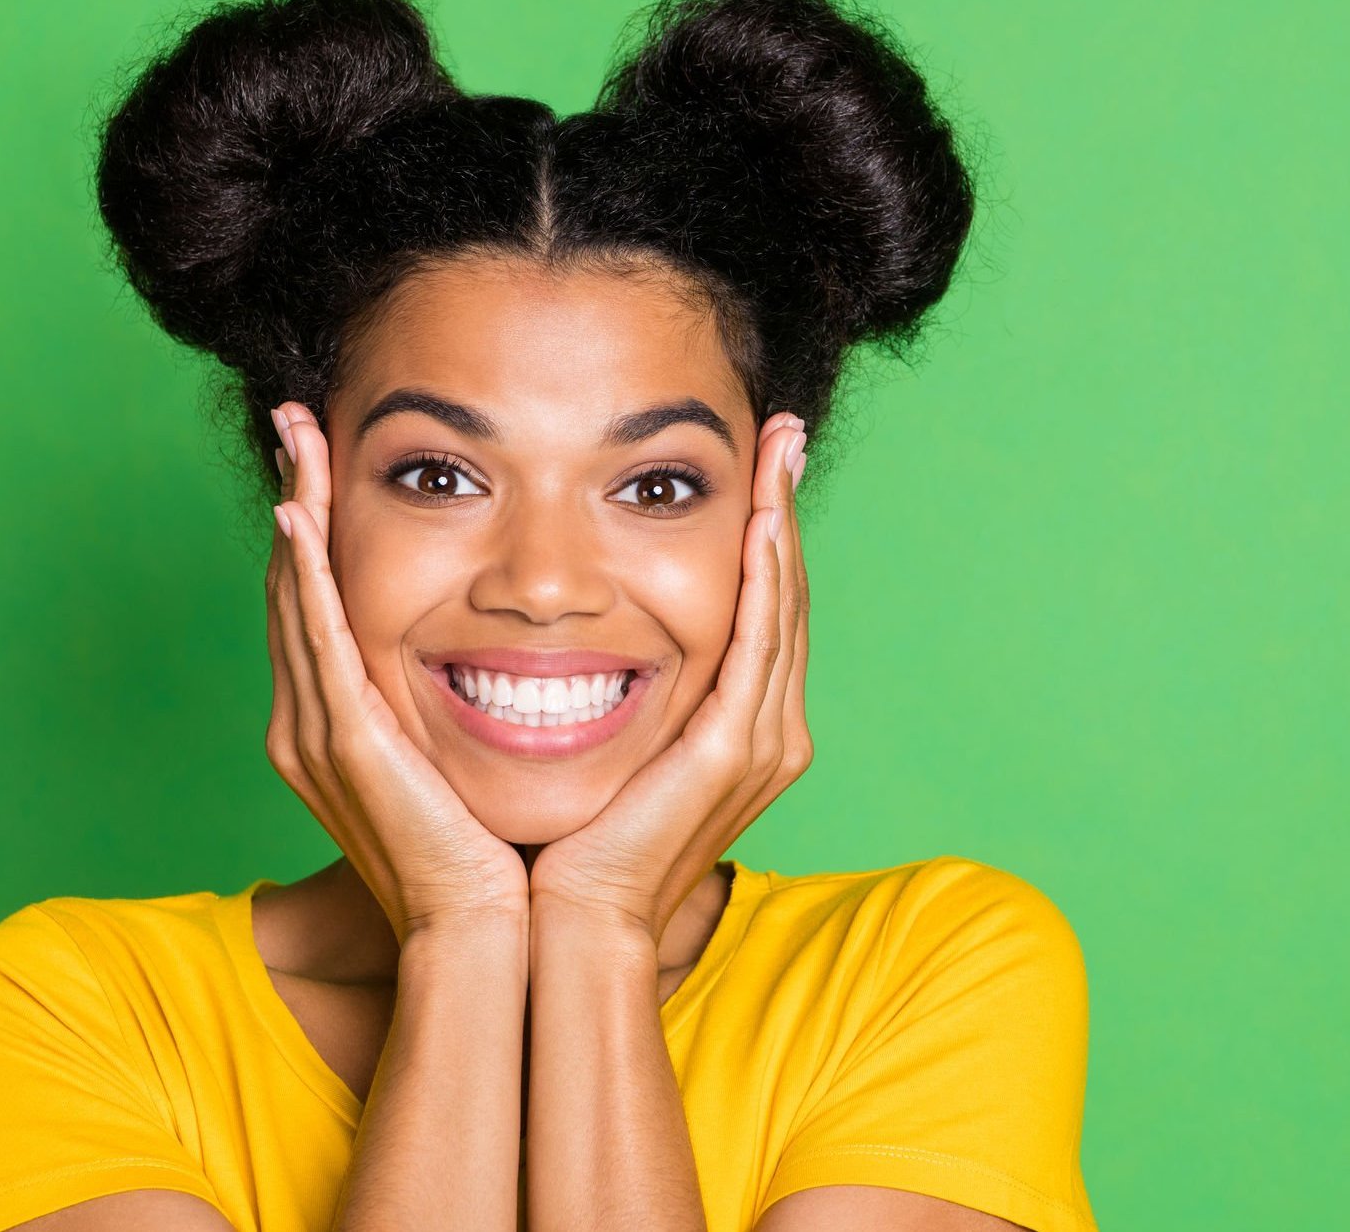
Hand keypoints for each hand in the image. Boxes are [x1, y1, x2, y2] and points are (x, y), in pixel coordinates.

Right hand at [264, 401, 531, 939]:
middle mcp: (312, 723)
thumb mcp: (473, 758)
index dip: (319, 530)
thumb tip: (517, 656)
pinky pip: (316, 638)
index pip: (321, 606)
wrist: (486, 932)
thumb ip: (467, 704)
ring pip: (296, 598)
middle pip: (294, 588)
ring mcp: (320, 732)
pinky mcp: (344, 742)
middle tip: (298, 418)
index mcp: (340, 728)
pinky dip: (305, 573)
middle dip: (297, 498)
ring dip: (298, 511)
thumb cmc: (495, 854)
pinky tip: (301, 514)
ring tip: (298, 436)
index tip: (328, 458)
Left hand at [527, 412, 813, 941]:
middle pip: (784, 596)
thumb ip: (616, 691)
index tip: (756, 461)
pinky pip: (759, 642)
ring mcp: (761, 741)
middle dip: (783, 507)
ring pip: (781, 607)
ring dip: (780, 520)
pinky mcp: (735, 749)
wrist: (565, 922)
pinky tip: (759, 518)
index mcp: (742, 731)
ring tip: (776, 448)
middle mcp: (769, 732)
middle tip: (782, 429)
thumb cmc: (567, 841)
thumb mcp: (602, 744)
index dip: (764, 532)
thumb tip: (575, 630)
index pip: (761, 610)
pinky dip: (763, 575)